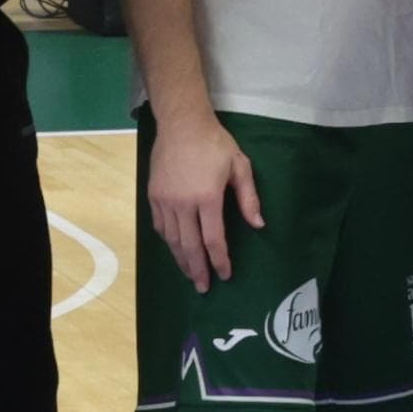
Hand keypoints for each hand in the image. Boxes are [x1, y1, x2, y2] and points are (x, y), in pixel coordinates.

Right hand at [147, 109, 261, 292]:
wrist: (181, 123)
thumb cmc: (214, 143)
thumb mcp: (240, 166)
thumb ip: (249, 198)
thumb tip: (259, 225)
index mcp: (208, 198)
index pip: (213, 239)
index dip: (220, 260)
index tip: (225, 275)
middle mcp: (183, 204)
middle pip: (190, 246)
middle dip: (198, 269)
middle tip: (203, 287)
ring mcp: (165, 201)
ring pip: (172, 240)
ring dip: (181, 260)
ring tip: (190, 273)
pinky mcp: (153, 196)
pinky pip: (160, 226)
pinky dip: (168, 242)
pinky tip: (175, 249)